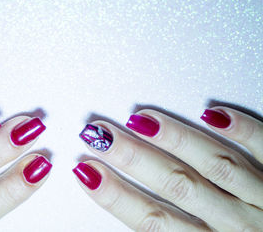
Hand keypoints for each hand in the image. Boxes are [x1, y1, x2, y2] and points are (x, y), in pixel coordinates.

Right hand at [74, 106, 262, 230]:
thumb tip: (138, 222)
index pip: (153, 222)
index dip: (117, 198)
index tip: (87, 173)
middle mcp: (238, 225)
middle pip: (177, 186)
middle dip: (134, 160)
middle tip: (100, 136)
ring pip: (216, 164)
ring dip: (177, 140)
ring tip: (140, 119)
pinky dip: (244, 130)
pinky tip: (213, 112)